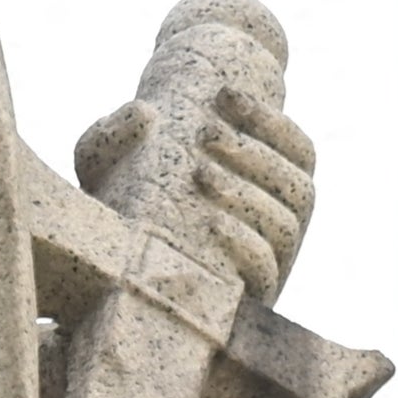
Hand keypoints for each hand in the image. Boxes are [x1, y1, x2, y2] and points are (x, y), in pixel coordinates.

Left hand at [81, 85, 318, 301]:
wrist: (98, 282)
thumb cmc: (116, 214)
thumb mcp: (105, 168)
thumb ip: (116, 135)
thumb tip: (143, 113)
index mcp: (263, 187)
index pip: (296, 151)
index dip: (272, 122)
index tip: (226, 95)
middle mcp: (275, 226)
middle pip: (298, 185)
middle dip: (256, 153)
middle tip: (208, 134)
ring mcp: (267, 265)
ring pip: (287, 225)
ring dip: (249, 194)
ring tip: (200, 173)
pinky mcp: (247, 301)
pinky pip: (265, 271)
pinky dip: (245, 243)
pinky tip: (212, 223)